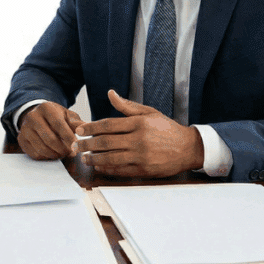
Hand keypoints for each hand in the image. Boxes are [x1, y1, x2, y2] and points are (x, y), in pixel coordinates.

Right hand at [16, 101, 83, 159]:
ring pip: (42, 148)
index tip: (77, 147)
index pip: (58, 125)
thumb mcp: (67, 115)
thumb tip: (86, 129)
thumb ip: (76, 122)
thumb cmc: (56, 116)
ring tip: (63, 153)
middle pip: (49, 139)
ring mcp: (25, 129)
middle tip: (71, 153)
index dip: (69, 138)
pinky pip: (35, 154)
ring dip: (55, 154)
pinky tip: (52, 153)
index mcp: (45, 108)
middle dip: (63, 149)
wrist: (37, 116)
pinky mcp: (21, 140)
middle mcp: (32, 117)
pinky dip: (46, 157)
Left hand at [73, 90, 203, 176]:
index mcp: (139, 123)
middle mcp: (139, 139)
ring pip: (111, 157)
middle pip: (106, 142)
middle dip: (87, 144)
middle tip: (75, 145)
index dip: (91, 127)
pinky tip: (99, 166)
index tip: (80, 129)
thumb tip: (110, 93)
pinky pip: (121, 170)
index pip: (108, 124)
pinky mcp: (144, 170)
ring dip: (94, 158)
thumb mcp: (149, 113)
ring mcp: (141, 156)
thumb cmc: (167, 129)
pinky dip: (107, 168)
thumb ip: (127, 106)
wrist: (188, 148)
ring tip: (84, 158)